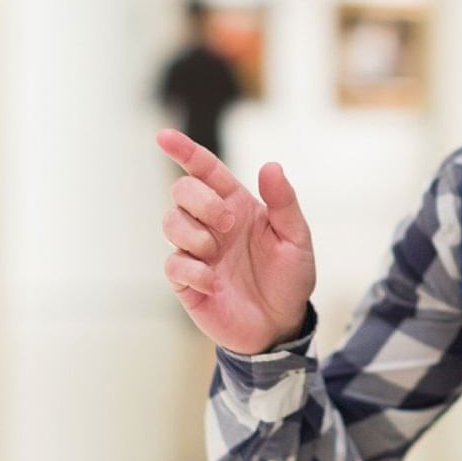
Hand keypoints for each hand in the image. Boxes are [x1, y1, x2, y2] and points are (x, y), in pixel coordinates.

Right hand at [157, 129, 314, 353]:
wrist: (282, 324)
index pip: (205, 170)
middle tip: (228, 223)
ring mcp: (196, 251)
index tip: (164, 135)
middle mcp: (212, 224)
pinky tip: (213, 282)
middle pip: (182, 190)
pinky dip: (192, 270)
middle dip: (201, 201)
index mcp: (237, 205)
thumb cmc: (289, 277)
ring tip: (216, 253)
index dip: (184, 150)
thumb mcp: (297, 238)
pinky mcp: (186, 281)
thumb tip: (271, 166)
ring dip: (193, 234)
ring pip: (170, 223)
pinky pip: (173, 264)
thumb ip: (284, 202)